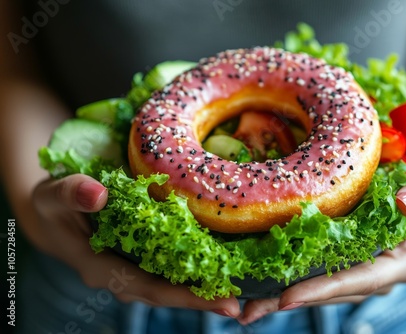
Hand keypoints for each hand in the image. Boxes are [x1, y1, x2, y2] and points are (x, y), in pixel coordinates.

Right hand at [32, 174, 240, 317]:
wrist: (52, 214)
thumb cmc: (53, 205)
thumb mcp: (53, 195)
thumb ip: (70, 193)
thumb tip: (96, 194)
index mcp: (100, 268)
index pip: (148, 287)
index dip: (185, 296)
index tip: (221, 301)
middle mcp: (118, 276)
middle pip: (165, 292)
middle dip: (200, 298)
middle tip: (236, 303)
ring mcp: (128, 270)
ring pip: (168, 284)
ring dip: (199, 288)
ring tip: (233, 290)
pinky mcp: (136, 260)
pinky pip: (165, 270)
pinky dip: (189, 271)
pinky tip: (213, 266)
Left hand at [237, 168, 405, 324]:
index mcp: (401, 264)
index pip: (359, 281)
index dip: (324, 290)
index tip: (287, 299)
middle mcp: (377, 272)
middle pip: (330, 290)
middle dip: (290, 299)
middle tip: (247, 310)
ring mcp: (360, 266)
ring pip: (318, 282)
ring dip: (282, 292)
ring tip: (244, 303)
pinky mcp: (346, 255)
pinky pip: (316, 266)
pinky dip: (289, 271)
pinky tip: (259, 274)